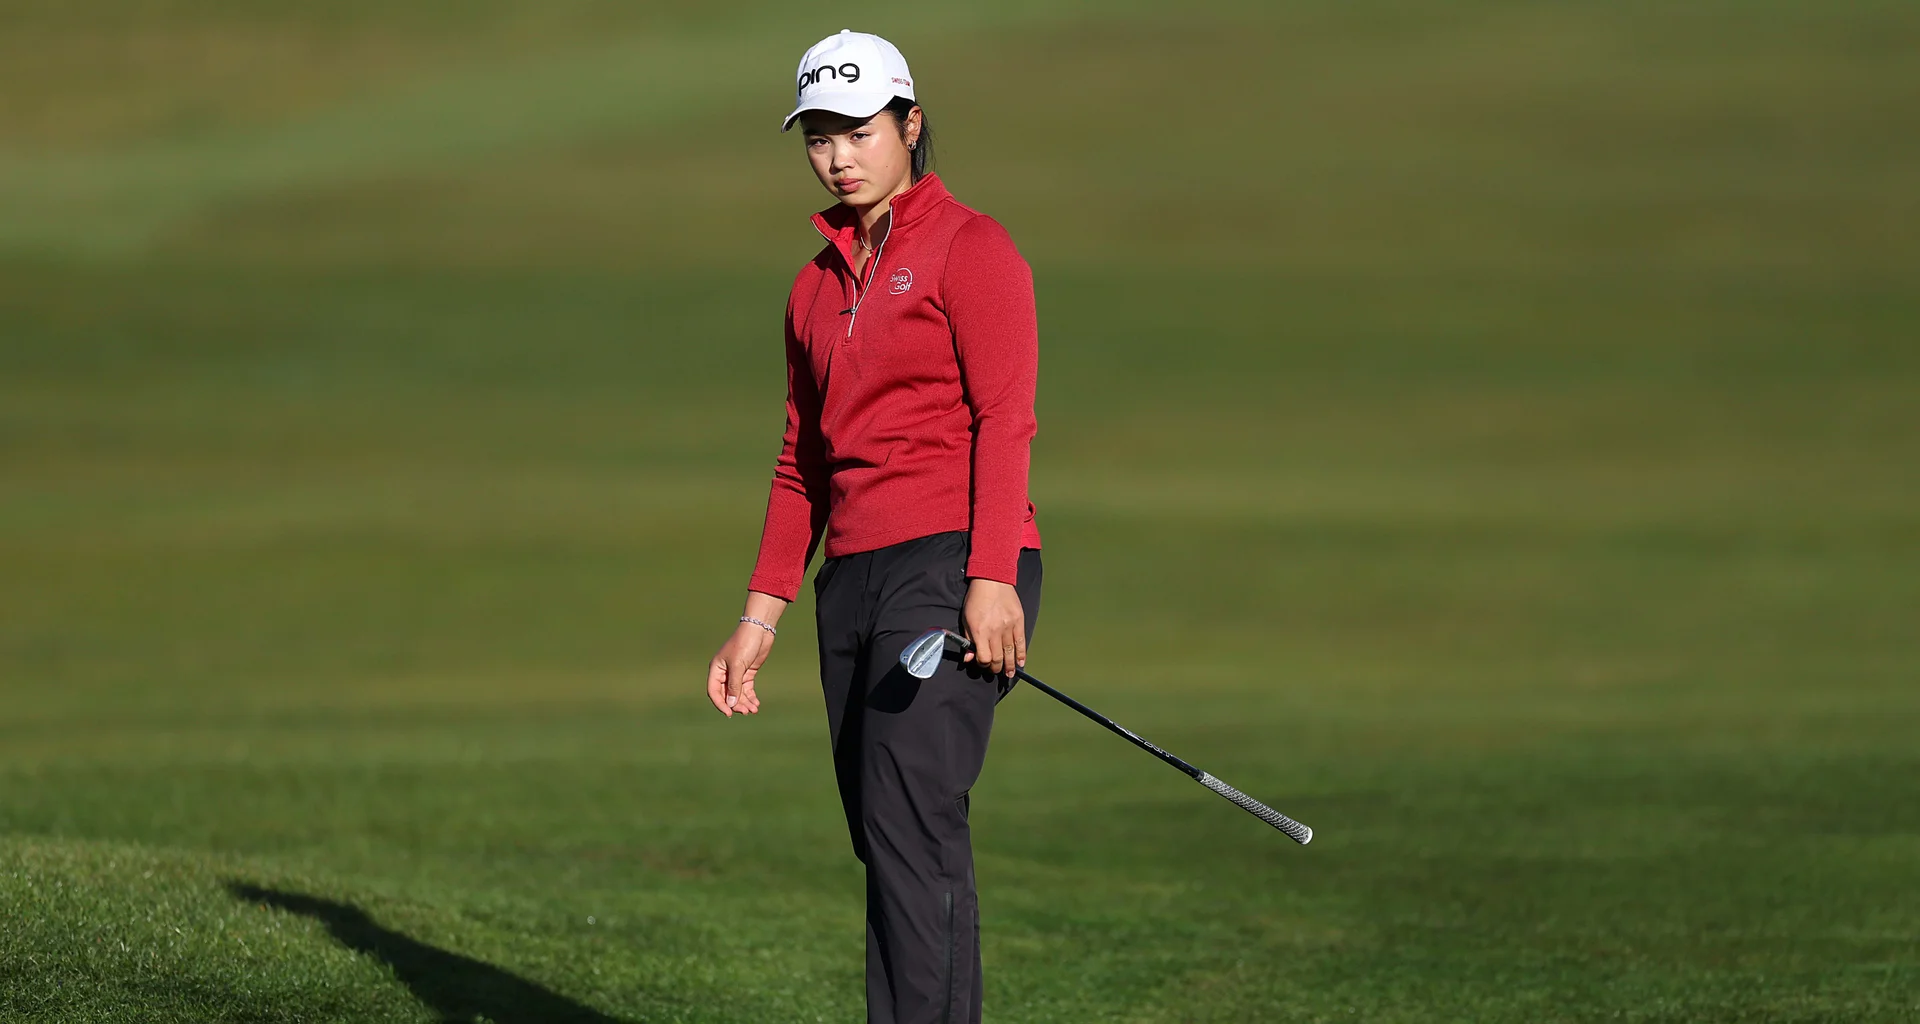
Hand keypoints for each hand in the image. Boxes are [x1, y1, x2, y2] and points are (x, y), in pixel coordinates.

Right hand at [707, 594, 784, 716]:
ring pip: (737, 693)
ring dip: (744, 703)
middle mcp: (724, 673)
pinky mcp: (747, 672)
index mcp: (716, 669)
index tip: (730, 713)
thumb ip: (734, 685)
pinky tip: (756, 704)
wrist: (759, 630)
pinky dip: (750, 697)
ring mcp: (736, 673)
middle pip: (727, 694)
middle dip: (736, 704)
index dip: (720, 703)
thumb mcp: (738, 665)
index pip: (714, 691)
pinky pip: (746, 689)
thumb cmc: (745, 644)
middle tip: (746, 711)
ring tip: (753, 710)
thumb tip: (730, 704)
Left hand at [961, 578, 1024, 678]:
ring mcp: (1009, 626)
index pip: (984, 657)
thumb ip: (967, 640)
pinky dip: (1021, 655)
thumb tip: (969, 658)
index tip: (982, 663)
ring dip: (1009, 666)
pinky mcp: (1019, 621)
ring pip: (1010, 653)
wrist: (992, 580)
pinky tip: (1020, 663)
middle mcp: (995, 631)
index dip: (983, 664)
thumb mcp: (965, 619)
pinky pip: (1021, 642)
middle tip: (995, 670)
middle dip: (996, 668)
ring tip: (1009, 674)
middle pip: (998, 658)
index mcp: (980, 631)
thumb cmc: (976, 599)